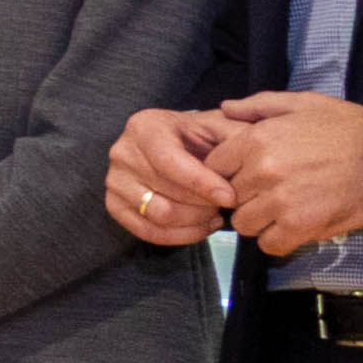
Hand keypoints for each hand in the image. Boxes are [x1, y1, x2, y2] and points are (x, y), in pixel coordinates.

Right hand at [106, 104, 238, 246]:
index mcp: (144, 126)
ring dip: (194, 222)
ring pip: (158, 215)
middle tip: (229, 207)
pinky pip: (147, 232)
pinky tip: (202, 227)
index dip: (201, 183)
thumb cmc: (199, 136)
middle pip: (166, 192)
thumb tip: (248, 161)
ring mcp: (114, 181)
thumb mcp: (219, 126)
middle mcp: (121, 152)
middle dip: (204, 205)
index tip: (230, 197)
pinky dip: (180, 236)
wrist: (174, 144)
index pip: (169, 161)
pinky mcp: (114, 205)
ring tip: (216, 215)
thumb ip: (236, 137)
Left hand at [212, 89, 362, 260]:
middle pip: (229, 197)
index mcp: (256, 140)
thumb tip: (225, 108)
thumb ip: (258, 105)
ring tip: (282, 210)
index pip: (214, 167)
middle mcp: (262, 171)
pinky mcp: (302, 226)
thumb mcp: (302, 103)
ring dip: (259, 220)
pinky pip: (270, 244)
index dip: (227, 173)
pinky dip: (279, 239)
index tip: (245, 176)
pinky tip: (294, 226)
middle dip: (245, 196)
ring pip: (245, 224)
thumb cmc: (348, 127)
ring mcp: (281, 201)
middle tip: (268, 193)